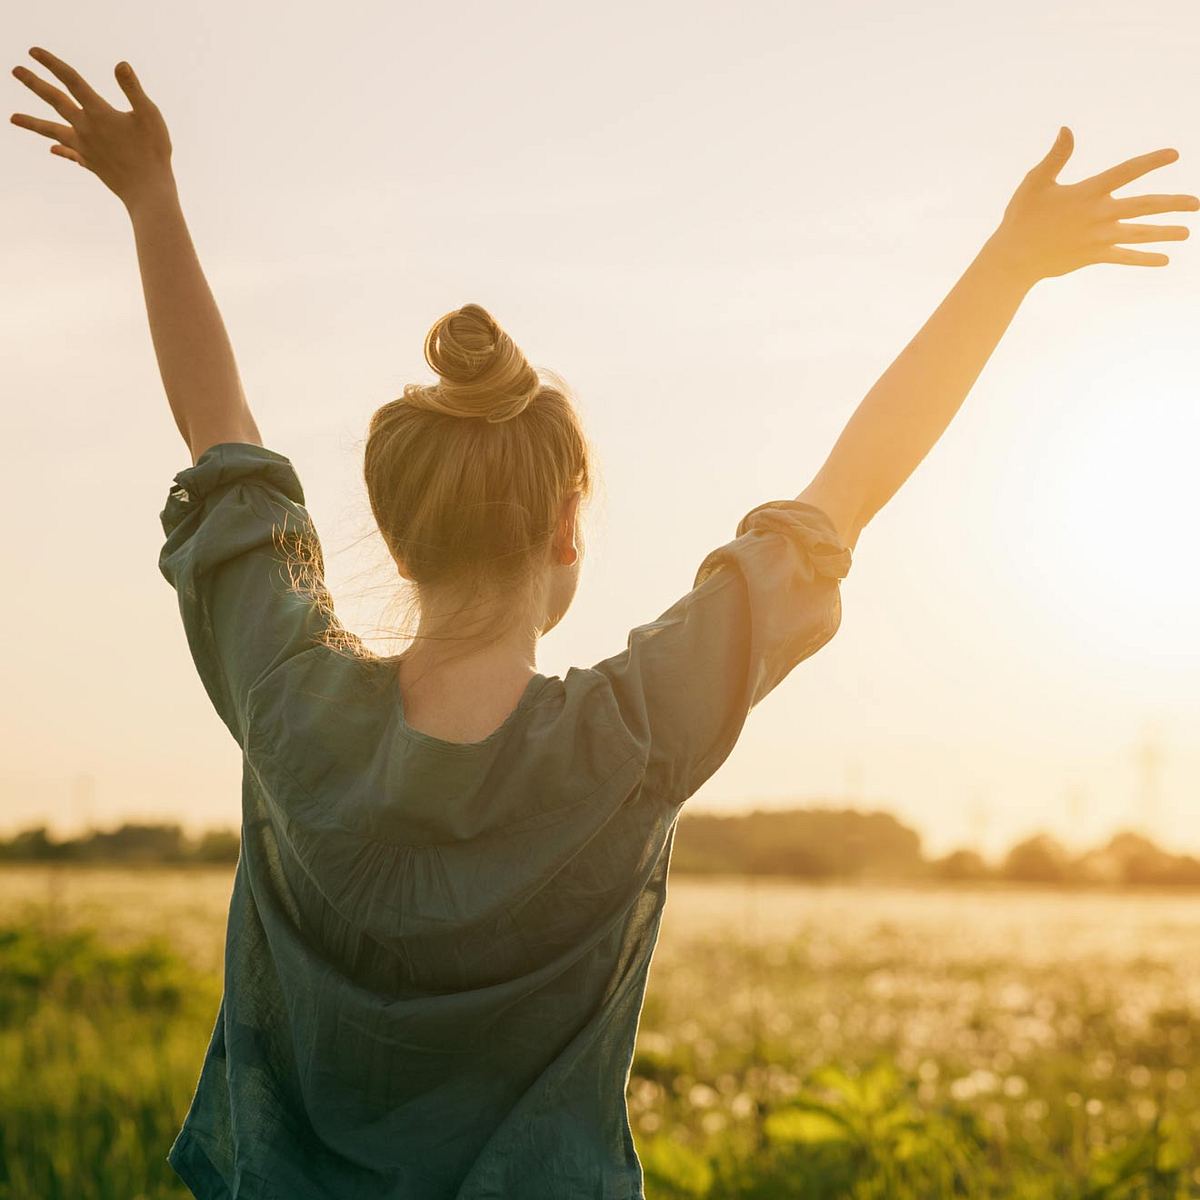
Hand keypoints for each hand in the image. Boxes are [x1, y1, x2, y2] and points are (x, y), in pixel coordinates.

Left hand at [10, 47, 172, 210]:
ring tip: (12, 118)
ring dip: (32, 123)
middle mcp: (86, 129)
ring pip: (53, 131)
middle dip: (34, 84)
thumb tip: (120, 64)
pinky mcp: (91, 163)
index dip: (53, 64)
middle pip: (55, 101)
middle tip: (15, 70)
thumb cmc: (154, 153)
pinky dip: (61, 150)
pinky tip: (52, 149)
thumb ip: (133, 89)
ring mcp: (86, 148)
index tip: (33, 51)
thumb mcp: (150, 116)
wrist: (148, 192)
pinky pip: (70, 153)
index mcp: (99, 113)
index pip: (72, 81)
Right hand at [983, 127, 1199, 287]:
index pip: (1126, 172)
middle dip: (1173, 204)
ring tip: (1187, 232)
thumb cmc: (1022, 217)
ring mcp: (1098, 238)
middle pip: (1144, 207)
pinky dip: (1145, 259)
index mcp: (1088, 192)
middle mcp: (1099, 215)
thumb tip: (1067, 130)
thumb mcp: (1035, 182)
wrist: (1014, 257)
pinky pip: (1124, 258)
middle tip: (1197, 203)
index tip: (1174, 154)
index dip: (1151, 161)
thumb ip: (1056, 156)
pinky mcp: (1093, 256)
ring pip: (1140, 234)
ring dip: (1165, 233)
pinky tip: (1164, 260)